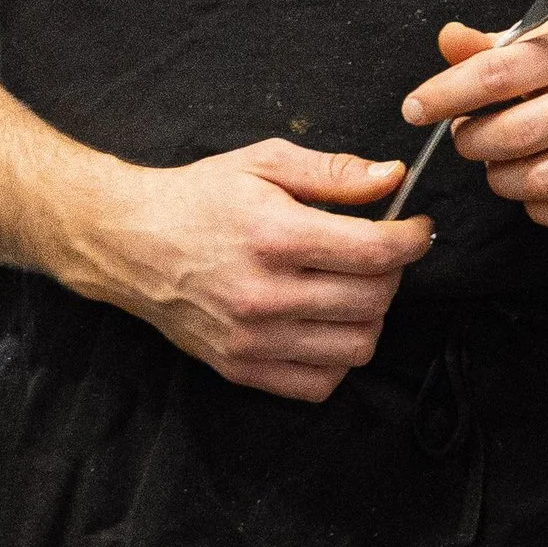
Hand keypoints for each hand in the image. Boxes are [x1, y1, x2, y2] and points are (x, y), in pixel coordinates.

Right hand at [72, 140, 430, 402]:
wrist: (129, 244)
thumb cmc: (201, 197)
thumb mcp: (266, 162)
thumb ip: (334, 172)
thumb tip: (393, 177)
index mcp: (276, 237)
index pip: (375, 252)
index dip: (413, 238)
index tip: (418, 227)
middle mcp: (266, 296)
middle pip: (373, 301)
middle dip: (394, 272)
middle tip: (382, 251)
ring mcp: (252, 340)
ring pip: (356, 347)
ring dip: (371, 316)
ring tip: (355, 286)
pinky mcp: (240, 369)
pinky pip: (319, 384)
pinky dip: (338, 357)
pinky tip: (327, 322)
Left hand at [402, 8, 547, 234]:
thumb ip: (496, 45)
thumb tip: (448, 42)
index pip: (499, 74)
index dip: (447, 95)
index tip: (416, 108)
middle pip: (515, 136)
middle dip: (472, 142)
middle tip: (469, 136)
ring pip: (539, 182)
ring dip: (501, 178)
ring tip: (501, 160)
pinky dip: (538, 207)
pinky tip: (535, 184)